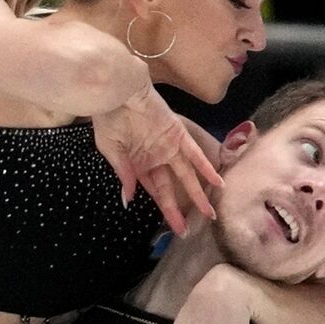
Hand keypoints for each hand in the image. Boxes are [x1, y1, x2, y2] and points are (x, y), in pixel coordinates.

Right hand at [92, 87, 222, 235]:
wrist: (116, 92)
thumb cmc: (108, 120)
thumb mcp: (111, 150)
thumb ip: (124, 174)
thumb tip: (128, 199)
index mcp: (139, 166)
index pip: (156, 193)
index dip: (165, 211)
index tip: (173, 229)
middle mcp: (156, 159)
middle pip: (171, 189)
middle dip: (180, 210)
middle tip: (188, 231)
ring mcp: (168, 147)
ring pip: (187, 175)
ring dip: (198, 193)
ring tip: (208, 212)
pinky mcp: (177, 133)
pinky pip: (194, 154)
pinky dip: (205, 167)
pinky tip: (216, 182)